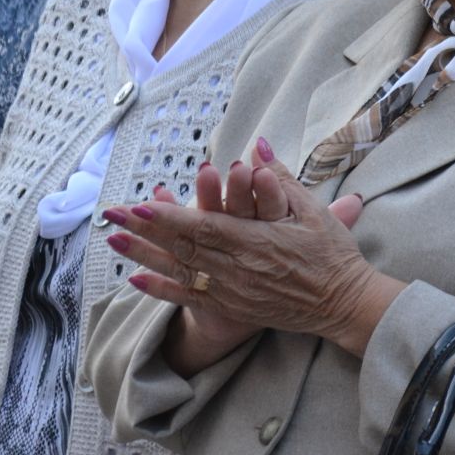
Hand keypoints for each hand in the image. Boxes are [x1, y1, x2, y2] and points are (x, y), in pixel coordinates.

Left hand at [99, 137, 400, 360]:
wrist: (344, 303)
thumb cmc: (332, 254)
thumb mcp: (313, 211)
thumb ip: (281, 179)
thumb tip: (258, 146)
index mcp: (256, 242)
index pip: (204, 228)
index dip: (170, 217)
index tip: (141, 205)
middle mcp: (237, 269)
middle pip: (182, 248)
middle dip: (144, 230)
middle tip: (111, 214)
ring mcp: (232, 292)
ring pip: (179, 272)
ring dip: (144, 256)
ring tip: (113, 241)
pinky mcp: (232, 307)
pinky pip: (190, 299)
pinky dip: (161, 290)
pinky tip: (136, 280)